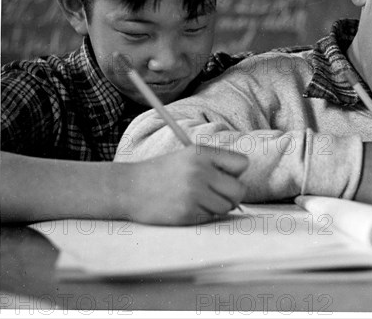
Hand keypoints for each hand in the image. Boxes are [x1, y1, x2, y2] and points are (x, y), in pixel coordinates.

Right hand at [125, 147, 248, 224]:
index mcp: (202, 153)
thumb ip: (215, 164)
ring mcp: (193, 193)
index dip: (236, 172)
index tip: (225, 176)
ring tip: (199, 199)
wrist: (129, 187)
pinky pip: (210, 217)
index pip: (242, 163)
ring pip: (227, 207)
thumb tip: (241, 184)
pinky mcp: (186, 213)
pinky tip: (187, 207)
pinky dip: (203, 215)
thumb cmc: (163, 172)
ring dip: (217, 207)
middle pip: (239, 190)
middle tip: (218, 194)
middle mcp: (200, 171)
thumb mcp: (188, 156)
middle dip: (232, 194)